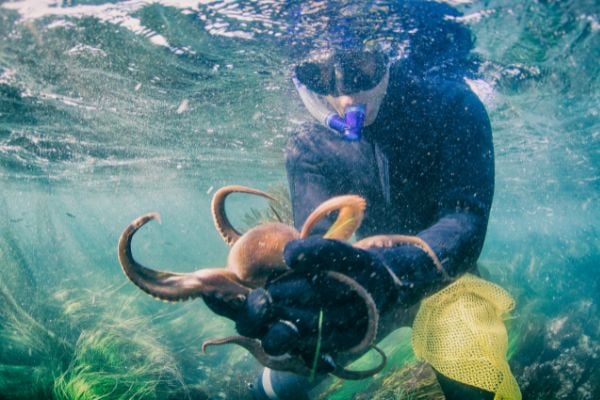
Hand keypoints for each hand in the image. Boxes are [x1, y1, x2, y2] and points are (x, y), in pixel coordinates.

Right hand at [231, 237, 397, 367]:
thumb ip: (317, 251)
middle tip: (265, 302)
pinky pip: (309, 358)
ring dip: (281, 335)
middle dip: (254, 314)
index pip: (237, 294)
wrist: (387, 286)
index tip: (215, 288)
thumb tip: (289, 256)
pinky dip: (318, 360)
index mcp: (273, 285)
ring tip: (292, 329)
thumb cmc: (354, 266)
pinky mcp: (318, 348)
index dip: (221, 295)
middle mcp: (279, 310)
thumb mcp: (341, 253)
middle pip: (249, 322)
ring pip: (276, 340)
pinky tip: (330, 360)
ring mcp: (296, 331)